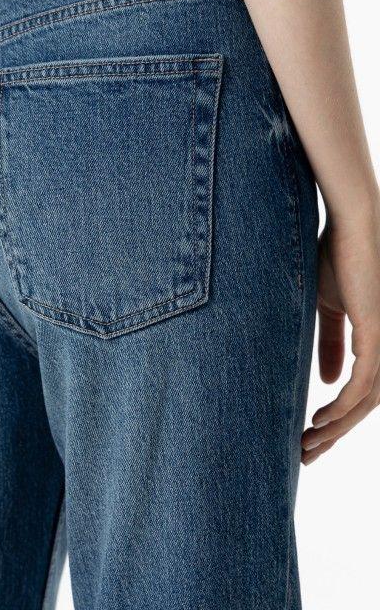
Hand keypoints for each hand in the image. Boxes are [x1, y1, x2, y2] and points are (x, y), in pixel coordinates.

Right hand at [301, 211, 379, 464]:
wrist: (351, 226)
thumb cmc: (338, 259)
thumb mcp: (326, 309)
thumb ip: (330, 344)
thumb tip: (328, 381)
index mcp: (374, 342)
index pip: (360, 393)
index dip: (336, 418)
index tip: (309, 436)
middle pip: (364, 407)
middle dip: (335, 434)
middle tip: (306, 453)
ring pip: (366, 402)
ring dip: (337, 427)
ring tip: (308, 442)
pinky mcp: (377, 332)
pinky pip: (365, 382)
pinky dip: (344, 405)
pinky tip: (323, 420)